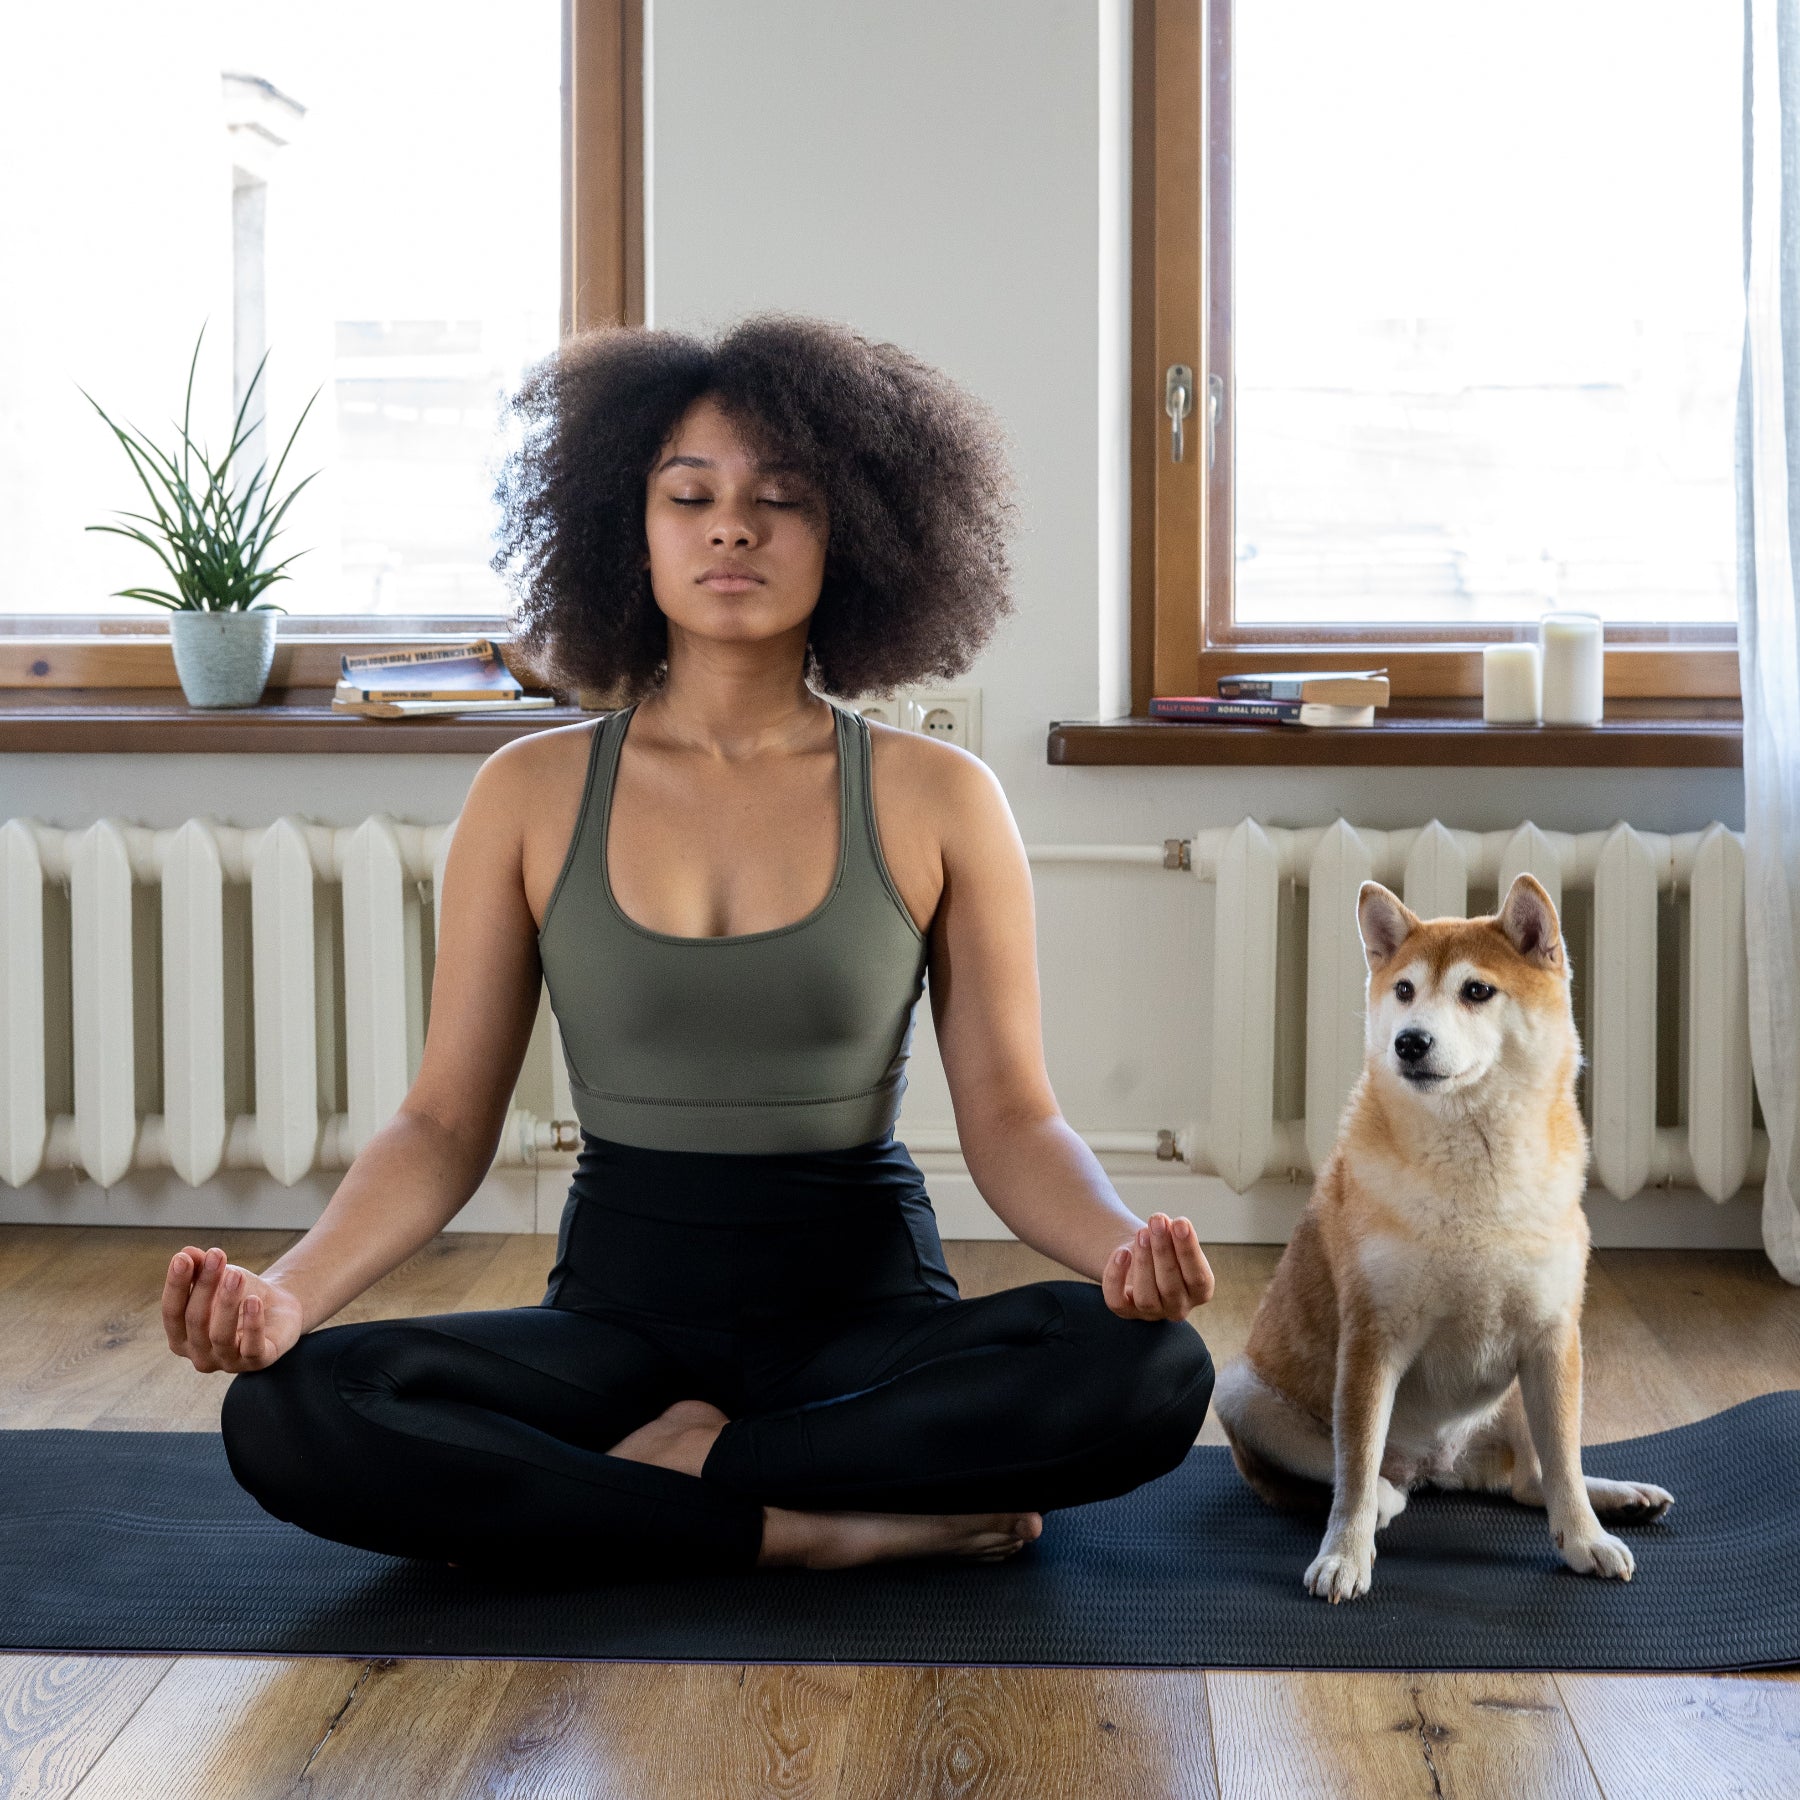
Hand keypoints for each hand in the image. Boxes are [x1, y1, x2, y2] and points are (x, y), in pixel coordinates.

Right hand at [162, 1245, 304, 1372]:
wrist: (278, 1309)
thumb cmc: (239, 1295)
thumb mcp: (218, 1278)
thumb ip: (200, 1268)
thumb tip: (186, 1252)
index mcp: (181, 1338)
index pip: (171, 1313)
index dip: (176, 1285)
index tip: (182, 1258)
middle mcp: (199, 1355)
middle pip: (196, 1321)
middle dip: (205, 1286)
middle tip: (217, 1255)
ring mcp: (227, 1362)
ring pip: (221, 1336)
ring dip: (227, 1303)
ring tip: (235, 1275)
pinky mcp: (257, 1362)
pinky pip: (251, 1347)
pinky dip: (252, 1324)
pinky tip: (254, 1301)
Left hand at [1102, 1213, 1213, 1322]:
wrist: (1141, 1257)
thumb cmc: (1166, 1248)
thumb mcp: (1174, 1240)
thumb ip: (1173, 1234)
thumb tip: (1165, 1224)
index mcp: (1200, 1292)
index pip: (1199, 1278)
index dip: (1189, 1250)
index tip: (1180, 1222)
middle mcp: (1178, 1307)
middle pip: (1171, 1287)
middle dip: (1163, 1251)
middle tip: (1156, 1221)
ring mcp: (1151, 1312)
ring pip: (1146, 1297)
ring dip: (1143, 1262)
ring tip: (1142, 1233)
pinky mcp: (1125, 1311)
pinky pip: (1117, 1301)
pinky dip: (1116, 1277)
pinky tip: (1121, 1252)